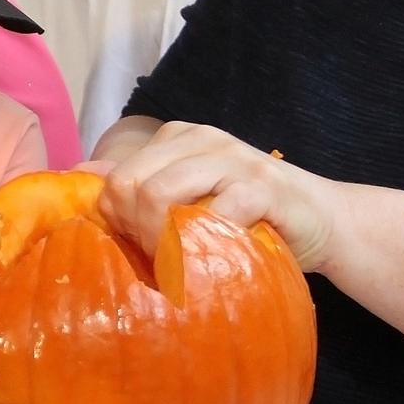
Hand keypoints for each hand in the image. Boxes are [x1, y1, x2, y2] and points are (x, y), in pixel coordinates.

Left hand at [99, 121, 339, 270]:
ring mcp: (233, 159)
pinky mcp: (261, 187)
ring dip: (159, 243)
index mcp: (179, 137)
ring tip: (178, 266)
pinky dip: (200, 250)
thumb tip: (80, 179)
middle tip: (158, 261)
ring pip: (159, 196)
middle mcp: (202, 139)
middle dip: (135, 233)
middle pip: (131, 185)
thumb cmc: (249, 216)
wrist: (323, 220)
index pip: (117, 177)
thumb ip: (142, 187)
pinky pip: (210, 217)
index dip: (120, 221)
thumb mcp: (191, 198)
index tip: (142, 247)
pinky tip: (211, 265)